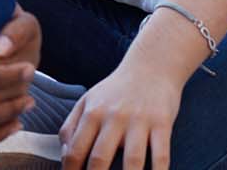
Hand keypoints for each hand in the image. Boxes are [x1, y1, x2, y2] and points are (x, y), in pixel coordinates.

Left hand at [58, 41, 194, 169]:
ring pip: (132, 161)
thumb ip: (71, 127)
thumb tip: (64, 156)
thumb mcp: (87, 101)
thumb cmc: (116, 90)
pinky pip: (161, 155)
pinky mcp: (162, 123)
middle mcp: (113, 118)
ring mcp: (139, 121)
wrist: (152, 66)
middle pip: (99, 159)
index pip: (75, 151)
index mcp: (91, 114)